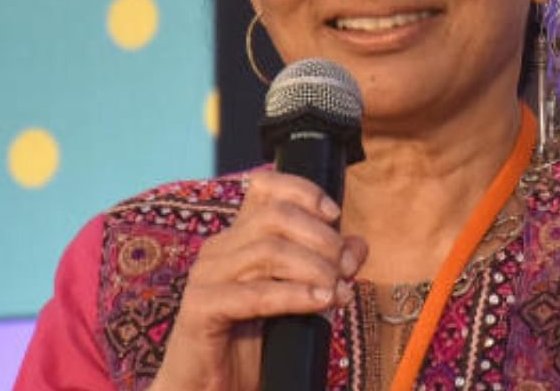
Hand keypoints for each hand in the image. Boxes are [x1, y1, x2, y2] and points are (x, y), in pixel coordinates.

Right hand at [147, 171, 367, 390]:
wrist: (210, 390)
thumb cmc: (251, 345)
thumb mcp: (297, 302)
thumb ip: (325, 270)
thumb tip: (357, 245)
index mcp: (238, 239)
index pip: (265, 188)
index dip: (302, 191)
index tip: (334, 214)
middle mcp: (219, 249)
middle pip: (275, 216)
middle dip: (321, 238)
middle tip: (344, 270)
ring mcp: (207, 277)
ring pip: (268, 250)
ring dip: (314, 269)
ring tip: (337, 293)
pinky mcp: (201, 309)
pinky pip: (254, 293)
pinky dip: (294, 295)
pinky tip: (320, 303)